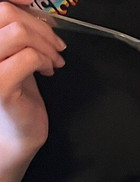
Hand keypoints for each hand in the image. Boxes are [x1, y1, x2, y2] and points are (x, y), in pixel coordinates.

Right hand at [0, 0, 64, 181]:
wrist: (17, 132)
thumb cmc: (16, 92)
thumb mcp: (15, 52)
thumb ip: (18, 31)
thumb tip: (29, 6)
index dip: (19, 3)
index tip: (34, 4)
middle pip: (5, 13)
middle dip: (39, 26)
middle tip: (56, 45)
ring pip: (19, 33)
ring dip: (46, 45)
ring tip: (54, 61)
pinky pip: (28, 57)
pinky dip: (45, 60)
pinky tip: (48, 71)